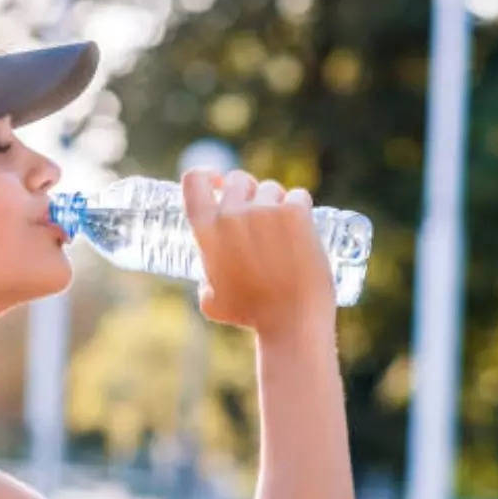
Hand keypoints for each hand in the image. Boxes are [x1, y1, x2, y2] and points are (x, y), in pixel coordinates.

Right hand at [181, 168, 335, 336]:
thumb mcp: (212, 301)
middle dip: (248, 193)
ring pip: (271, 188)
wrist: (291, 322)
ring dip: (277, 202)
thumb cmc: (251, 315)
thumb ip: (206, 280)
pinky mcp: (295, 212)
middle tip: (260, 215)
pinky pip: (298, 195)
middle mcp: (231, 214)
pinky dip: (301, 208)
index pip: (194, 180)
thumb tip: (208, 278)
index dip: (207, 176)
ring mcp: (264, 210)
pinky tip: (303, 227)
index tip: (217, 183)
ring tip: (284, 232)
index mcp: (206, 230)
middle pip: (238, 179)